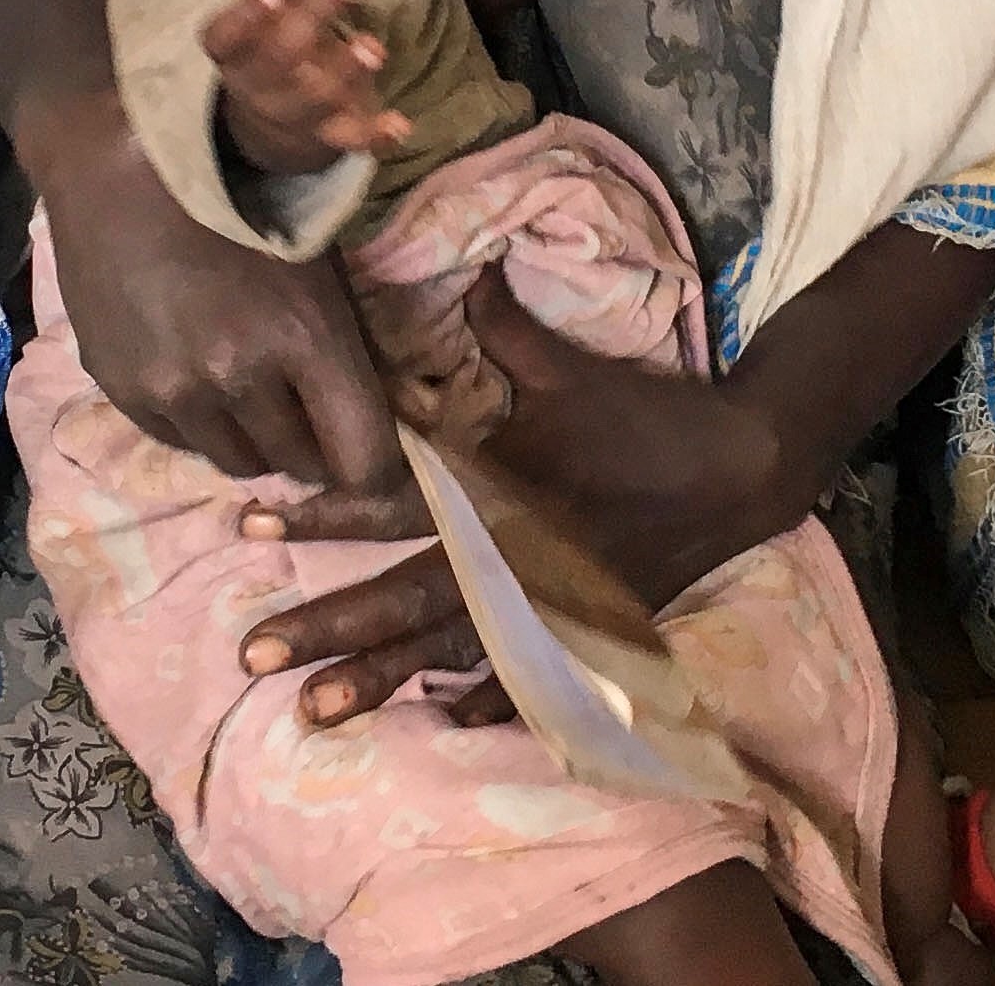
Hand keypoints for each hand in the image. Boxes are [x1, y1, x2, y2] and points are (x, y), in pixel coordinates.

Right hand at [0, 0, 410, 491]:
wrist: (118, 163)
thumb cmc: (239, 196)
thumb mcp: (317, 262)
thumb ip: (346, 348)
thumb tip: (385, 420)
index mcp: (305, 337)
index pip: (363, 460)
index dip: (376, 472)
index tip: (372, 458)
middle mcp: (239, 377)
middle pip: (299, 466)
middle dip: (313, 445)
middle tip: (306, 409)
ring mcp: (175, 389)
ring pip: (238, 463)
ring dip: (255, 440)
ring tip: (249, 392)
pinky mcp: (122, 389)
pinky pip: (181, 442)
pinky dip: (201, 424)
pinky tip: (196, 374)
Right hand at [201, 0, 405, 175]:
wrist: (272, 122)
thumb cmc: (269, 43)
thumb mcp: (264, 10)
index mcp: (233, 51)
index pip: (228, 35)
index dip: (245, 16)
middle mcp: (258, 86)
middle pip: (279, 58)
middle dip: (312, 19)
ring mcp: (295, 115)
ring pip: (316, 98)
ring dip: (347, 71)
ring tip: (373, 46)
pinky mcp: (330, 136)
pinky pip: (352, 139)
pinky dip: (376, 134)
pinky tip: (400, 123)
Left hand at [248, 272, 790, 727]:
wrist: (742, 469)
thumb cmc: (647, 414)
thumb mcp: (571, 366)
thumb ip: (505, 327)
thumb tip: (470, 268)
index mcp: (502, 486)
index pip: (396, 500)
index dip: (324, 509)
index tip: (252, 519)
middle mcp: (516, 553)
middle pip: (406, 597)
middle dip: (329, 628)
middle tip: (253, 656)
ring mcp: (551, 600)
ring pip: (451, 649)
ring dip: (383, 680)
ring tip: (315, 712)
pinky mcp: (586, 627)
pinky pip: (528, 679)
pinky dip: (487, 704)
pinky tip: (442, 725)